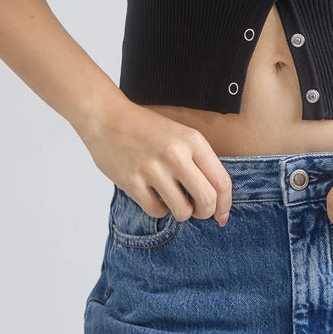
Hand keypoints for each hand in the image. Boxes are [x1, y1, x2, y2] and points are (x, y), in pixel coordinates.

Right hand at [78, 96, 232, 225]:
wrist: (107, 118)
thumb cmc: (146, 128)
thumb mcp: (181, 135)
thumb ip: (199, 162)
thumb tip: (217, 198)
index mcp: (193, 140)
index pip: (222, 181)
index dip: (225, 204)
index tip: (222, 215)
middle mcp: (176, 154)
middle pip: (207, 200)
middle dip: (206, 213)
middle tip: (198, 212)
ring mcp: (153, 169)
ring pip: (182, 211)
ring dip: (181, 213)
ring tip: (174, 202)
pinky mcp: (132, 182)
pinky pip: (156, 211)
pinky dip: (159, 210)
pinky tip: (155, 198)